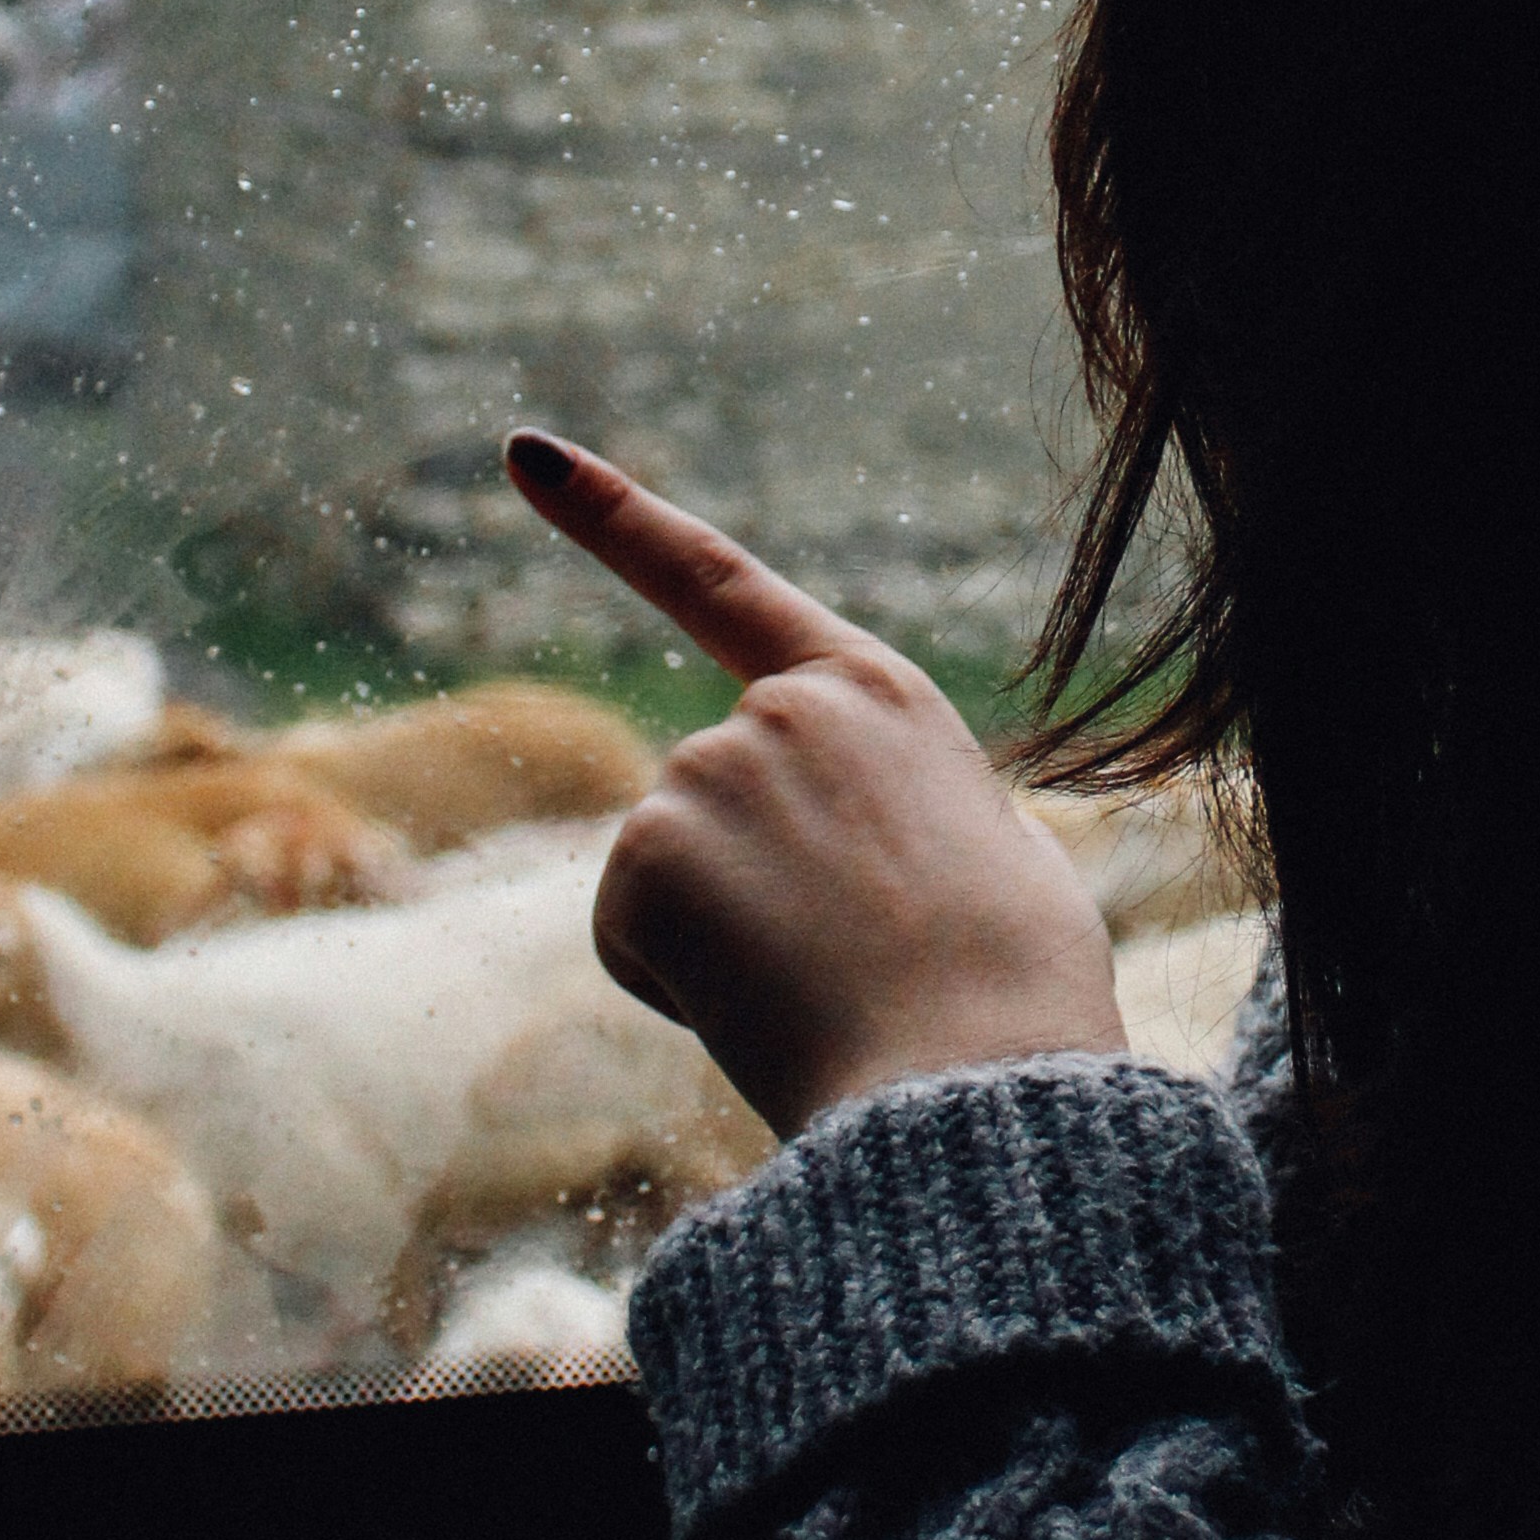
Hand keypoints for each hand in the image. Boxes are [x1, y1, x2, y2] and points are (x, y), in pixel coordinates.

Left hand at [503, 434, 1124, 1137]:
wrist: (978, 1084)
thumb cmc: (1014, 995)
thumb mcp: (995, 860)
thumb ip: (912, 813)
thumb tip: (895, 859)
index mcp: (877, 694)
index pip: (722, 582)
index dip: (613, 517)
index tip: (525, 455)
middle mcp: (782, 708)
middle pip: (706, 803)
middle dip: (747, 891)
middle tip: (852, 962)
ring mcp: (710, 769)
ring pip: (671, 876)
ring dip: (725, 947)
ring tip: (832, 986)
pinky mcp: (652, 851)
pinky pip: (634, 938)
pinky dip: (679, 987)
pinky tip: (765, 1004)